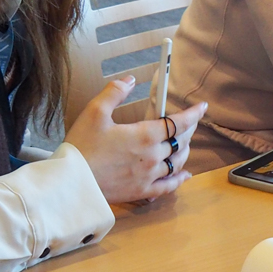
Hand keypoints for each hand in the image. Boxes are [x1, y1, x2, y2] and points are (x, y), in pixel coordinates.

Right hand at [64, 76, 207, 203]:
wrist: (70, 182)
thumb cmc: (81, 146)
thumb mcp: (94, 112)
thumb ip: (114, 93)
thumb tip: (130, 80)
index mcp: (145, 135)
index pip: (177, 123)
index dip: (193, 114)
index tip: (202, 107)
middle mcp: (153, 156)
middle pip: (180, 142)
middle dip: (188, 131)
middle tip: (189, 124)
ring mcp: (149, 175)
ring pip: (178, 162)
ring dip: (185, 151)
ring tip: (185, 144)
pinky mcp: (142, 191)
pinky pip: (168, 186)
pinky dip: (179, 179)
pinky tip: (185, 175)